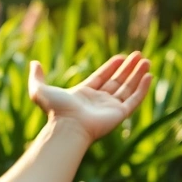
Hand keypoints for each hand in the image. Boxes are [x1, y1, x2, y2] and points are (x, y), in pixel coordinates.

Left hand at [28, 51, 152, 143]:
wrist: (67, 126)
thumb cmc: (55, 110)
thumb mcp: (40, 89)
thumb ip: (37, 76)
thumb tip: (33, 63)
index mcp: (83, 95)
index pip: (101, 78)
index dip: (111, 67)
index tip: (121, 57)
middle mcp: (98, 101)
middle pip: (117, 81)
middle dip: (128, 69)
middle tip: (139, 55)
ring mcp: (110, 107)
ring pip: (127, 88)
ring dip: (137, 74)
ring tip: (146, 61)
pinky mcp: (120, 114)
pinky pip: (134, 99)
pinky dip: (142, 88)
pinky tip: (148, 75)